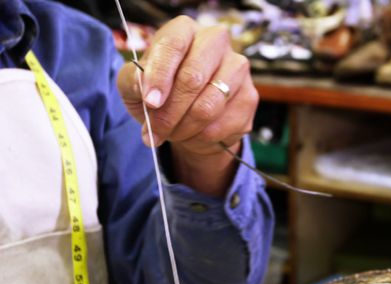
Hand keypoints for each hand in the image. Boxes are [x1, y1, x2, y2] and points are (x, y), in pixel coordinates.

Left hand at [117, 16, 257, 195]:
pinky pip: (222, 125)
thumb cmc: (162, 93)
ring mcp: (238, 68)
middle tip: (155, 131)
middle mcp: (216, 42)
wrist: (190, 117)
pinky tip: (191, 135)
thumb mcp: (135, 85)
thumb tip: (144, 88)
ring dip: (184, 128)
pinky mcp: (250, 96)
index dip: (160, 76)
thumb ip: (133, 82)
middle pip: (193, 77)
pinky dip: (200, 138)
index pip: (173, 45)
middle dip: (169, 112)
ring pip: (208, 106)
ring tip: (170, 134)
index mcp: (185, 30)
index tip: (150, 102)